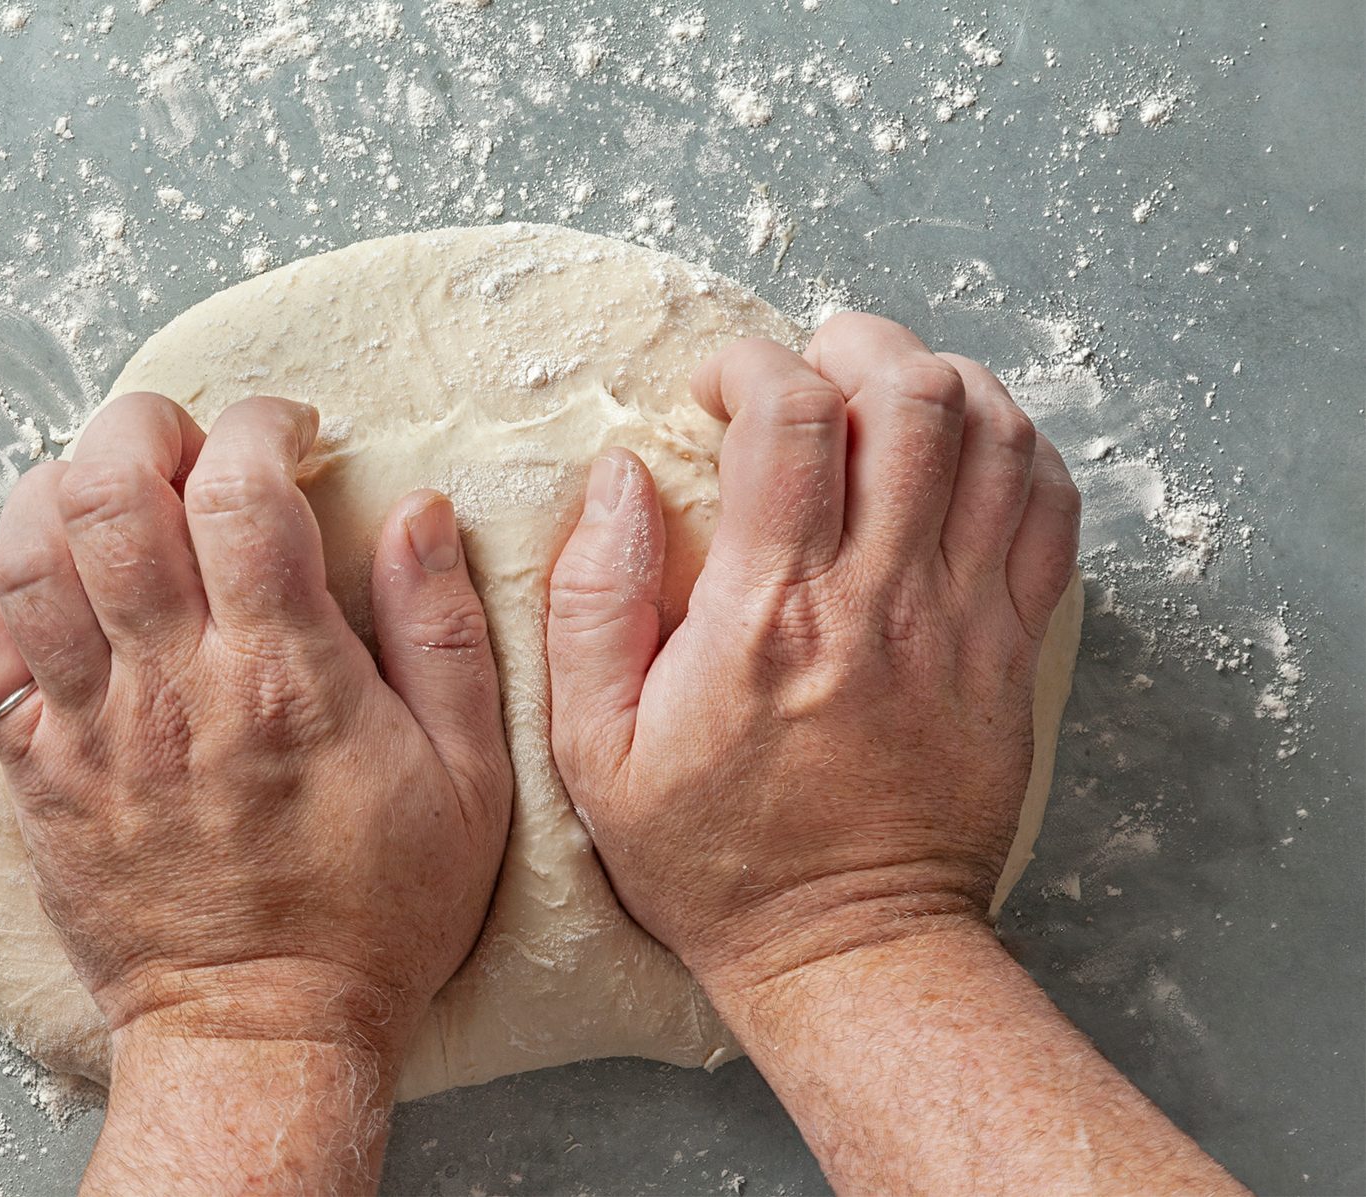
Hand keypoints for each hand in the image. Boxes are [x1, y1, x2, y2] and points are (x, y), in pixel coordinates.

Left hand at [0, 391, 511, 1063]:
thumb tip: (419, 512)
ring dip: (62, 487)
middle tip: (186, 441)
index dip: (261, 425)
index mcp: (284, 674)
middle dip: (142, 426)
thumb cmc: (376, 909)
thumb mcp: (469, 776)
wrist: (263, 1028)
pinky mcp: (38, 770)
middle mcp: (172, 685)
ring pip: (27, 551)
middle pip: (107, 491)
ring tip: (116, 495)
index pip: (241, 489)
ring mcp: (91, 727)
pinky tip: (48, 578)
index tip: (288, 434)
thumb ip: (445, 633)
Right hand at [546, 314, 1080, 992]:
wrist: (845, 946)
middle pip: (912, 396)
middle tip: (808, 370)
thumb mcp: (594, 745)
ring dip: (939, 382)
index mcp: (767, 612)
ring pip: (995, 434)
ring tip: (883, 398)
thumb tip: (619, 478)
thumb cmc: (712, 853)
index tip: (713, 388)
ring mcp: (961, 621)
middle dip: (855, 346)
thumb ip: (589, 601)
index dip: (749, 363)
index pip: (790, 417)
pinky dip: (1017, 449)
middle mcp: (878, 597)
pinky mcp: (1010, 650)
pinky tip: (962, 453)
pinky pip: (1049, 511)